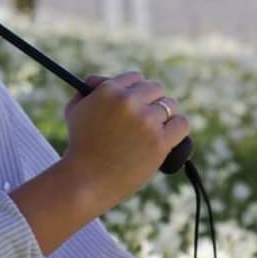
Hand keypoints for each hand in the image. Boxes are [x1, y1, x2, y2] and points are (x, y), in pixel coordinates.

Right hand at [61, 71, 190, 210]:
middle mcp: (129, 102)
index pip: (135, 78)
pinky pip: (182, 124)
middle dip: (152, 100)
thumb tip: (100, 81)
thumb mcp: (74, 110)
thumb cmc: (79, 146)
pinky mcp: (159, 142)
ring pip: (170, 105)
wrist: (86, 180)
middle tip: (148, 114)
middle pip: (156, 89)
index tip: (137, 100)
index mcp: (109, 90)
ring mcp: (146, 122)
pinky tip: (171, 134)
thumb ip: (87, 90)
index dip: (136, 89)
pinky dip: (178, 127)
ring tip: (159, 126)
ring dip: (166, 114)